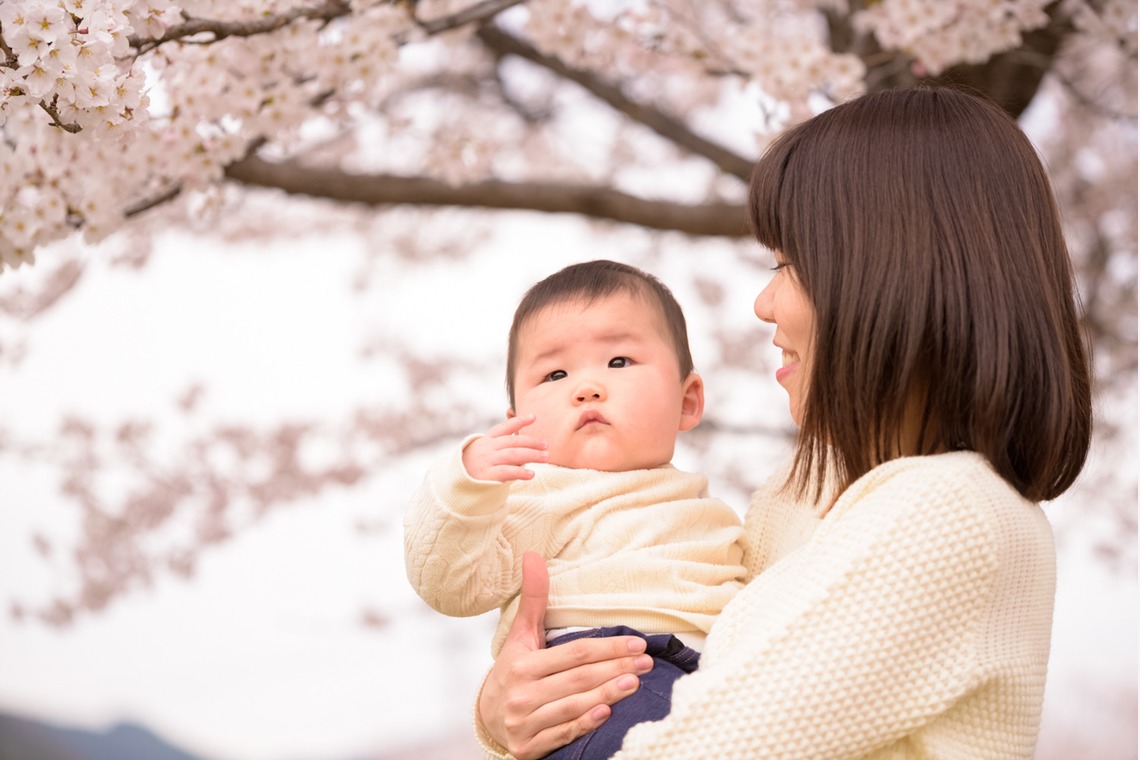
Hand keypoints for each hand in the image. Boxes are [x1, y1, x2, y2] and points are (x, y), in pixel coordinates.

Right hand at [463, 414, 548, 481]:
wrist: (457, 481)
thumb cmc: (476, 464)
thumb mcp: (485, 449)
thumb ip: (502, 443)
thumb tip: (525, 439)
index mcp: (488, 439)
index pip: (505, 427)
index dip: (519, 421)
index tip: (533, 417)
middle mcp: (488, 448)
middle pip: (513, 441)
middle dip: (531, 442)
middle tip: (546, 445)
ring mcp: (488, 461)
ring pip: (513, 454)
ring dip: (532, 455)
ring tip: (546, 457)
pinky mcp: (488, 476)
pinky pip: (507, 472)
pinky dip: (521, 472)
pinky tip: (532, 474)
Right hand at [477, 552, 653, 759]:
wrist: (487, 717)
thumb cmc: (514, 670)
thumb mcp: (520, 635)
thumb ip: (533, 598)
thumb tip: (533, 556)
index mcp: (522, 664)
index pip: (573, 653)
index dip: (607, 647)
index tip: (637, 643)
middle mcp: (522, 694)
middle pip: (577, 678)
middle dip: (616, 668)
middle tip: (646, 662)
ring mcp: (524, 723)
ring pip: (572, 706)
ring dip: (607, 695)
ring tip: (635, 683)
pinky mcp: (527, 747)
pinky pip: (561, 734)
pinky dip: (583, 724)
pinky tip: (605, 714)